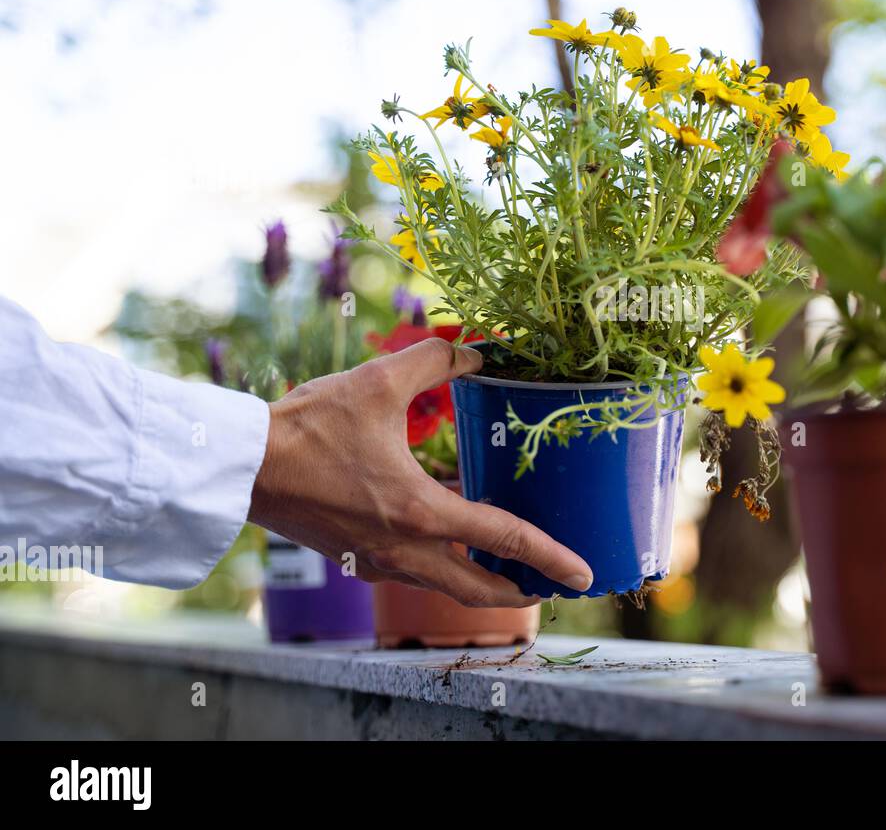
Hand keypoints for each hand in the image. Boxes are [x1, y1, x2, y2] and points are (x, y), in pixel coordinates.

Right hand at [249, 337, 592, 606]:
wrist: (242, 466)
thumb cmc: (308, 427)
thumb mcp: (378, 382)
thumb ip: (434, 362)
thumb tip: (476, 351)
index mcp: (423, 513)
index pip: (507, 540)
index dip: (552, 557)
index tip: (584, 576)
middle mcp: (407, 550)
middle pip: (480, 589)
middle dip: (523, 592)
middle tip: (553, 584)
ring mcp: (379, 561)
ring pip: (447, 585)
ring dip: (483, 580)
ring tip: (511, 561)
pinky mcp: (357, 559)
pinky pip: (416, 569)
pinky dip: (444, 561)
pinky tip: (451, 529)